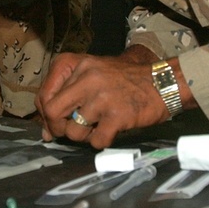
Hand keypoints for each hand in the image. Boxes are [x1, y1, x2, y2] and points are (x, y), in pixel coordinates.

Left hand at [35, 53, 168, 148]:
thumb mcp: (95, 75)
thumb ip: (69, 96)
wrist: (163, 82)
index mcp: (79, 65)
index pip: (45, 94)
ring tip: (95, 129)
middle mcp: (88, 78)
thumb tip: (47, 131)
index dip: (45, 114)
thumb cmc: (127, 81)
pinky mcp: (117, 115)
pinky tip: (109, 132)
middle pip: (53, 111)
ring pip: (73, 130)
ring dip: (82, 136)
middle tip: (67, 131)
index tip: (53, 123)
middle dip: (57, 127)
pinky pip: (96, 141)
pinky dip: (100, 142)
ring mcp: (103, 97)